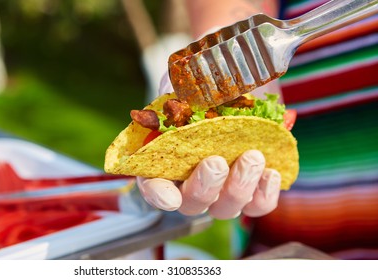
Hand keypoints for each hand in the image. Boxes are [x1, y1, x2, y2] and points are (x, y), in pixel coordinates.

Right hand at [139, 75, 281, 218]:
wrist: (236, 100)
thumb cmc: (203, 97)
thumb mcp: (187, 89)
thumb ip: (181, 93)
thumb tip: (187, 92)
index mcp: (165, 164)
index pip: (154, 187)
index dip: (159, 195)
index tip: (170, 196)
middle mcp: (190, 187)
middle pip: (193, 203)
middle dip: (205, 186)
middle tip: (216, 161)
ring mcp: (221, 194)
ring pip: (226, 208)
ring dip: (239, 186)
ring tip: (252, 157)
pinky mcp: (251, 193)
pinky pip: (258, 205)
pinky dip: (265, 192)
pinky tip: (270, 171)